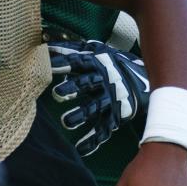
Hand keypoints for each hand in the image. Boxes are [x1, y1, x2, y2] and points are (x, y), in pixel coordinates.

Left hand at [49, 39, 150, 154]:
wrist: (142, 79)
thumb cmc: (110, 63)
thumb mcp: (94, 50)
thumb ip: (69, 47)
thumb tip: (44, 37)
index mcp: (95, 64)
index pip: (78, 62)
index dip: (64, 63)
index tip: (49, 65)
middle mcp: (102, 81)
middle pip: (86, 84)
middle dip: (72, 89)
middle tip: (57, 94)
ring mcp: (109, 99)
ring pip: (94, 108)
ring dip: (80, 114)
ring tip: (66, 122)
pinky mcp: (114, 116)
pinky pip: (103, 129)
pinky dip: (93, 140)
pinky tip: (81, 148)